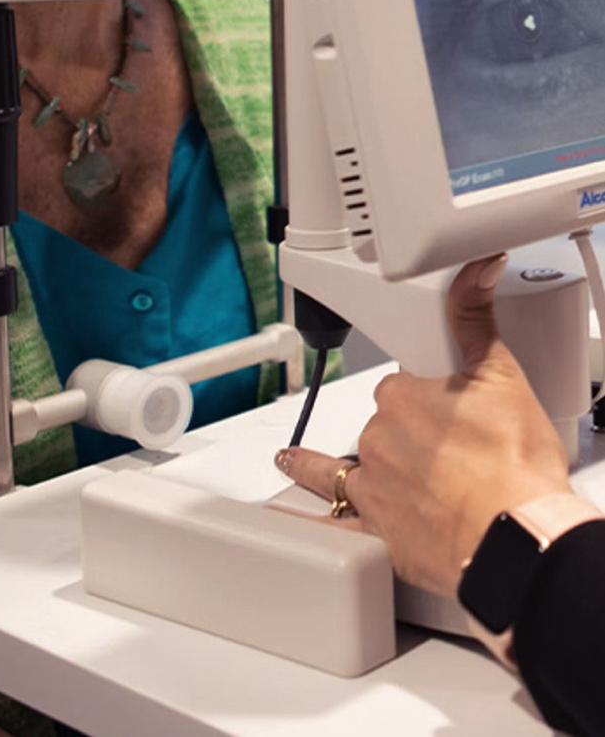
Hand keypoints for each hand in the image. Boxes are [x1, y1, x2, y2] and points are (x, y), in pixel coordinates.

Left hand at [280, 255, 572, 595]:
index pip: (401, 384)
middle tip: (454, 451)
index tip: (446, 403)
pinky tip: (293, 500)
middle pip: (384, 425)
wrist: (516, 540)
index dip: (425, 393)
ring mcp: (374, 485)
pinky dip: (314, 512)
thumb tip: (474, 269)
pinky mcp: (377, 532)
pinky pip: (334, 519)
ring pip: (354, 464)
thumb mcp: (502, 376)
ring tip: (356, 465)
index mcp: (402, 396)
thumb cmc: (514, 467)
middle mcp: (379, 438)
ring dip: (362, 463)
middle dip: (412, 434)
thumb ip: (477, 318)